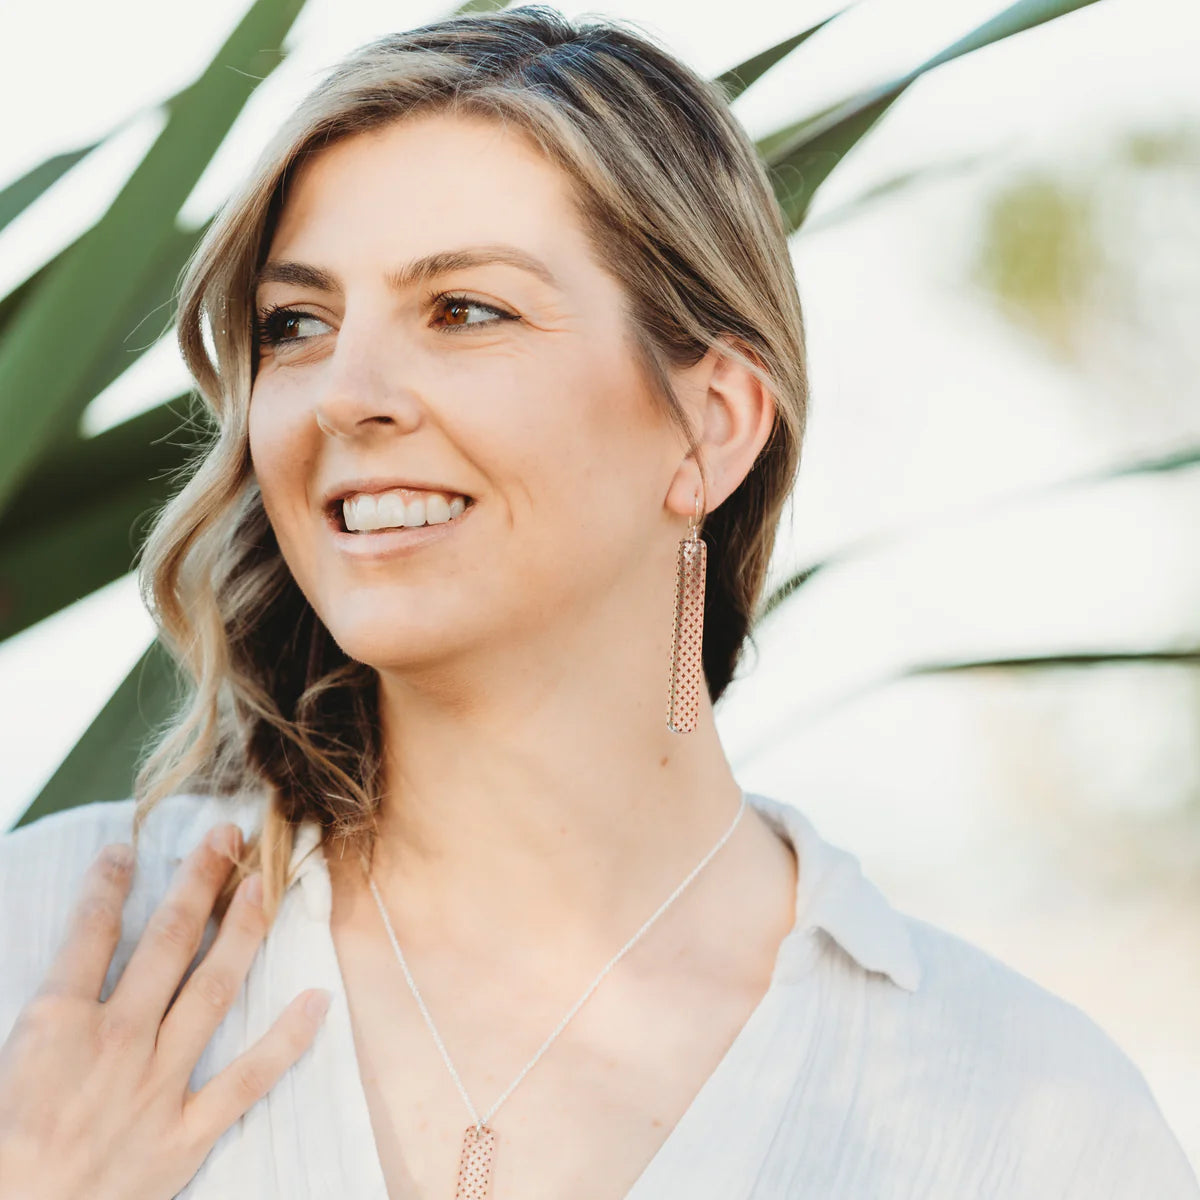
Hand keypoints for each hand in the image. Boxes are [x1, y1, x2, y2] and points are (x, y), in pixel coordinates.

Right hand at [0, 822, 331, 1199]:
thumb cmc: (1, 1145)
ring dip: (242, 932)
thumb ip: (43, 1005)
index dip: (110, 882)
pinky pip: (248, 1080)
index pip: (91, 931)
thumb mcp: (2, 1060)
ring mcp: (156, 1086)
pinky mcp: (184, 1134)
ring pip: (213, 990)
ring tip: (264, 884)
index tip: (129, 847)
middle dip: (198, 880)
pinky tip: (319, 999)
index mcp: (56, 1025)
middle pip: (168, 941)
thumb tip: (66, 964)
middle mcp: (115, 1042)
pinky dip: (288, 1040)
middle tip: (226, 834)